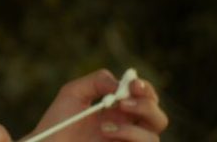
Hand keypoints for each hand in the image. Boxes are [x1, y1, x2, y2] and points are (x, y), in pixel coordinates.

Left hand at [23, 69, 167, 140]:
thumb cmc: (58, 122)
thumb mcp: (73, 93)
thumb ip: (96, 81)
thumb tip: (119, 85)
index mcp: (119, 110)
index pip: (146, 98)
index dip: (145, 88)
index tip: (132, 84)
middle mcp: (128, 128)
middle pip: (158, 118)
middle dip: (146, 106)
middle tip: (122, 102)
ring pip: (153, 137)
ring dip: (133, 128)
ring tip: (104, 127)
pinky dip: (130, 137)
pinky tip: (106, 134)